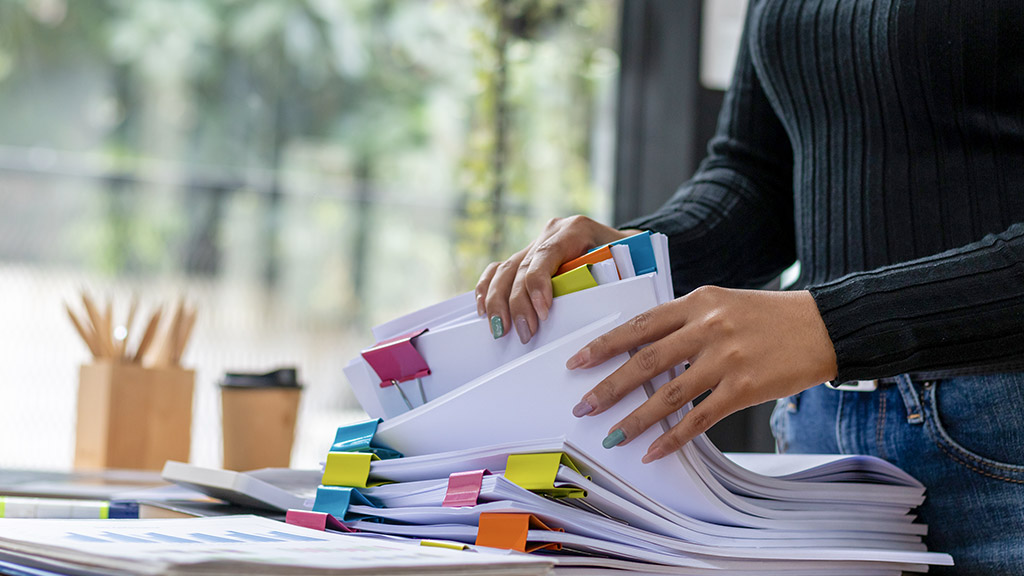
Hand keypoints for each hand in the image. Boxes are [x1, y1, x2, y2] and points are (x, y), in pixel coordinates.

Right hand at [474, 215, 637, 343]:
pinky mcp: (525, 256)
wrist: (626, 244)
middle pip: (523, 267)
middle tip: (524, 334)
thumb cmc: (629, 258)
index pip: (548, 255)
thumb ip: (611, 280)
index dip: (539, 284)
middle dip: (519, 304)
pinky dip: (487, 289)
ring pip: (505, 270)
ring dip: (498, 302)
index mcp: (576, 229)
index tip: (542, 312)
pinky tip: (484, 311)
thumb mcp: (627, 264)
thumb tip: (597, 313)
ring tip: (500, 330)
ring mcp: (535, 243)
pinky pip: (498, 270)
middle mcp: (551, 233)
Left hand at [565, 286, 837, 461]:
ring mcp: (727, 359)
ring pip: (669, 395)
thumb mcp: (722, 303)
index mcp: (697, 303)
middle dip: (609, 386)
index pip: (639, 325)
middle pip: (646, 361)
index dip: (605, 345)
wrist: (824, 326)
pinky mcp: (746, 388)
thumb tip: (643, 349)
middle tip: (584, 406)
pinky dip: (674, 438)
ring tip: (612, 436)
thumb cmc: (768, 316)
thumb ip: (685, 321)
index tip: (577, 361)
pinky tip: (655, 451)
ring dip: (636, 419)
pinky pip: (700, 418)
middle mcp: (708, 328)